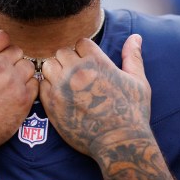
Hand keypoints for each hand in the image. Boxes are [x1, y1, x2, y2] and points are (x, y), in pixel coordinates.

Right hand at [0, 31, 37, 161]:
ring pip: (28, 66)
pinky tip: (16, 97)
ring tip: (9, 86)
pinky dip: (29, 88)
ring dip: (21, 73)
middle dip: (11, 59)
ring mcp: (13, 82)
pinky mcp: (23, 101)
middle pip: (17, 51)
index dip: (0, 45)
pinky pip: (35, 85)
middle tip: (1, 75)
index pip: (1, 36)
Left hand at [39, 34, 150, 157]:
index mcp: (96, 62)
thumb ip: (132, 56)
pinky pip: (41, 85)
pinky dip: (49, 87)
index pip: (80, 42)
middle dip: (69, 60)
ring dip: (56, 71)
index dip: (85, 52)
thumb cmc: (132, 113)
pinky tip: (61, 95)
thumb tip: (136, 36)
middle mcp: (76, 71)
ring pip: (48, 66)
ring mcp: (61, 87)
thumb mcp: (138, 81)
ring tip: (67, 83)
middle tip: (78, 74)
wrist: (119, 143)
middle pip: (62, 52)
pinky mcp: (51, 104)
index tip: (90, 64)